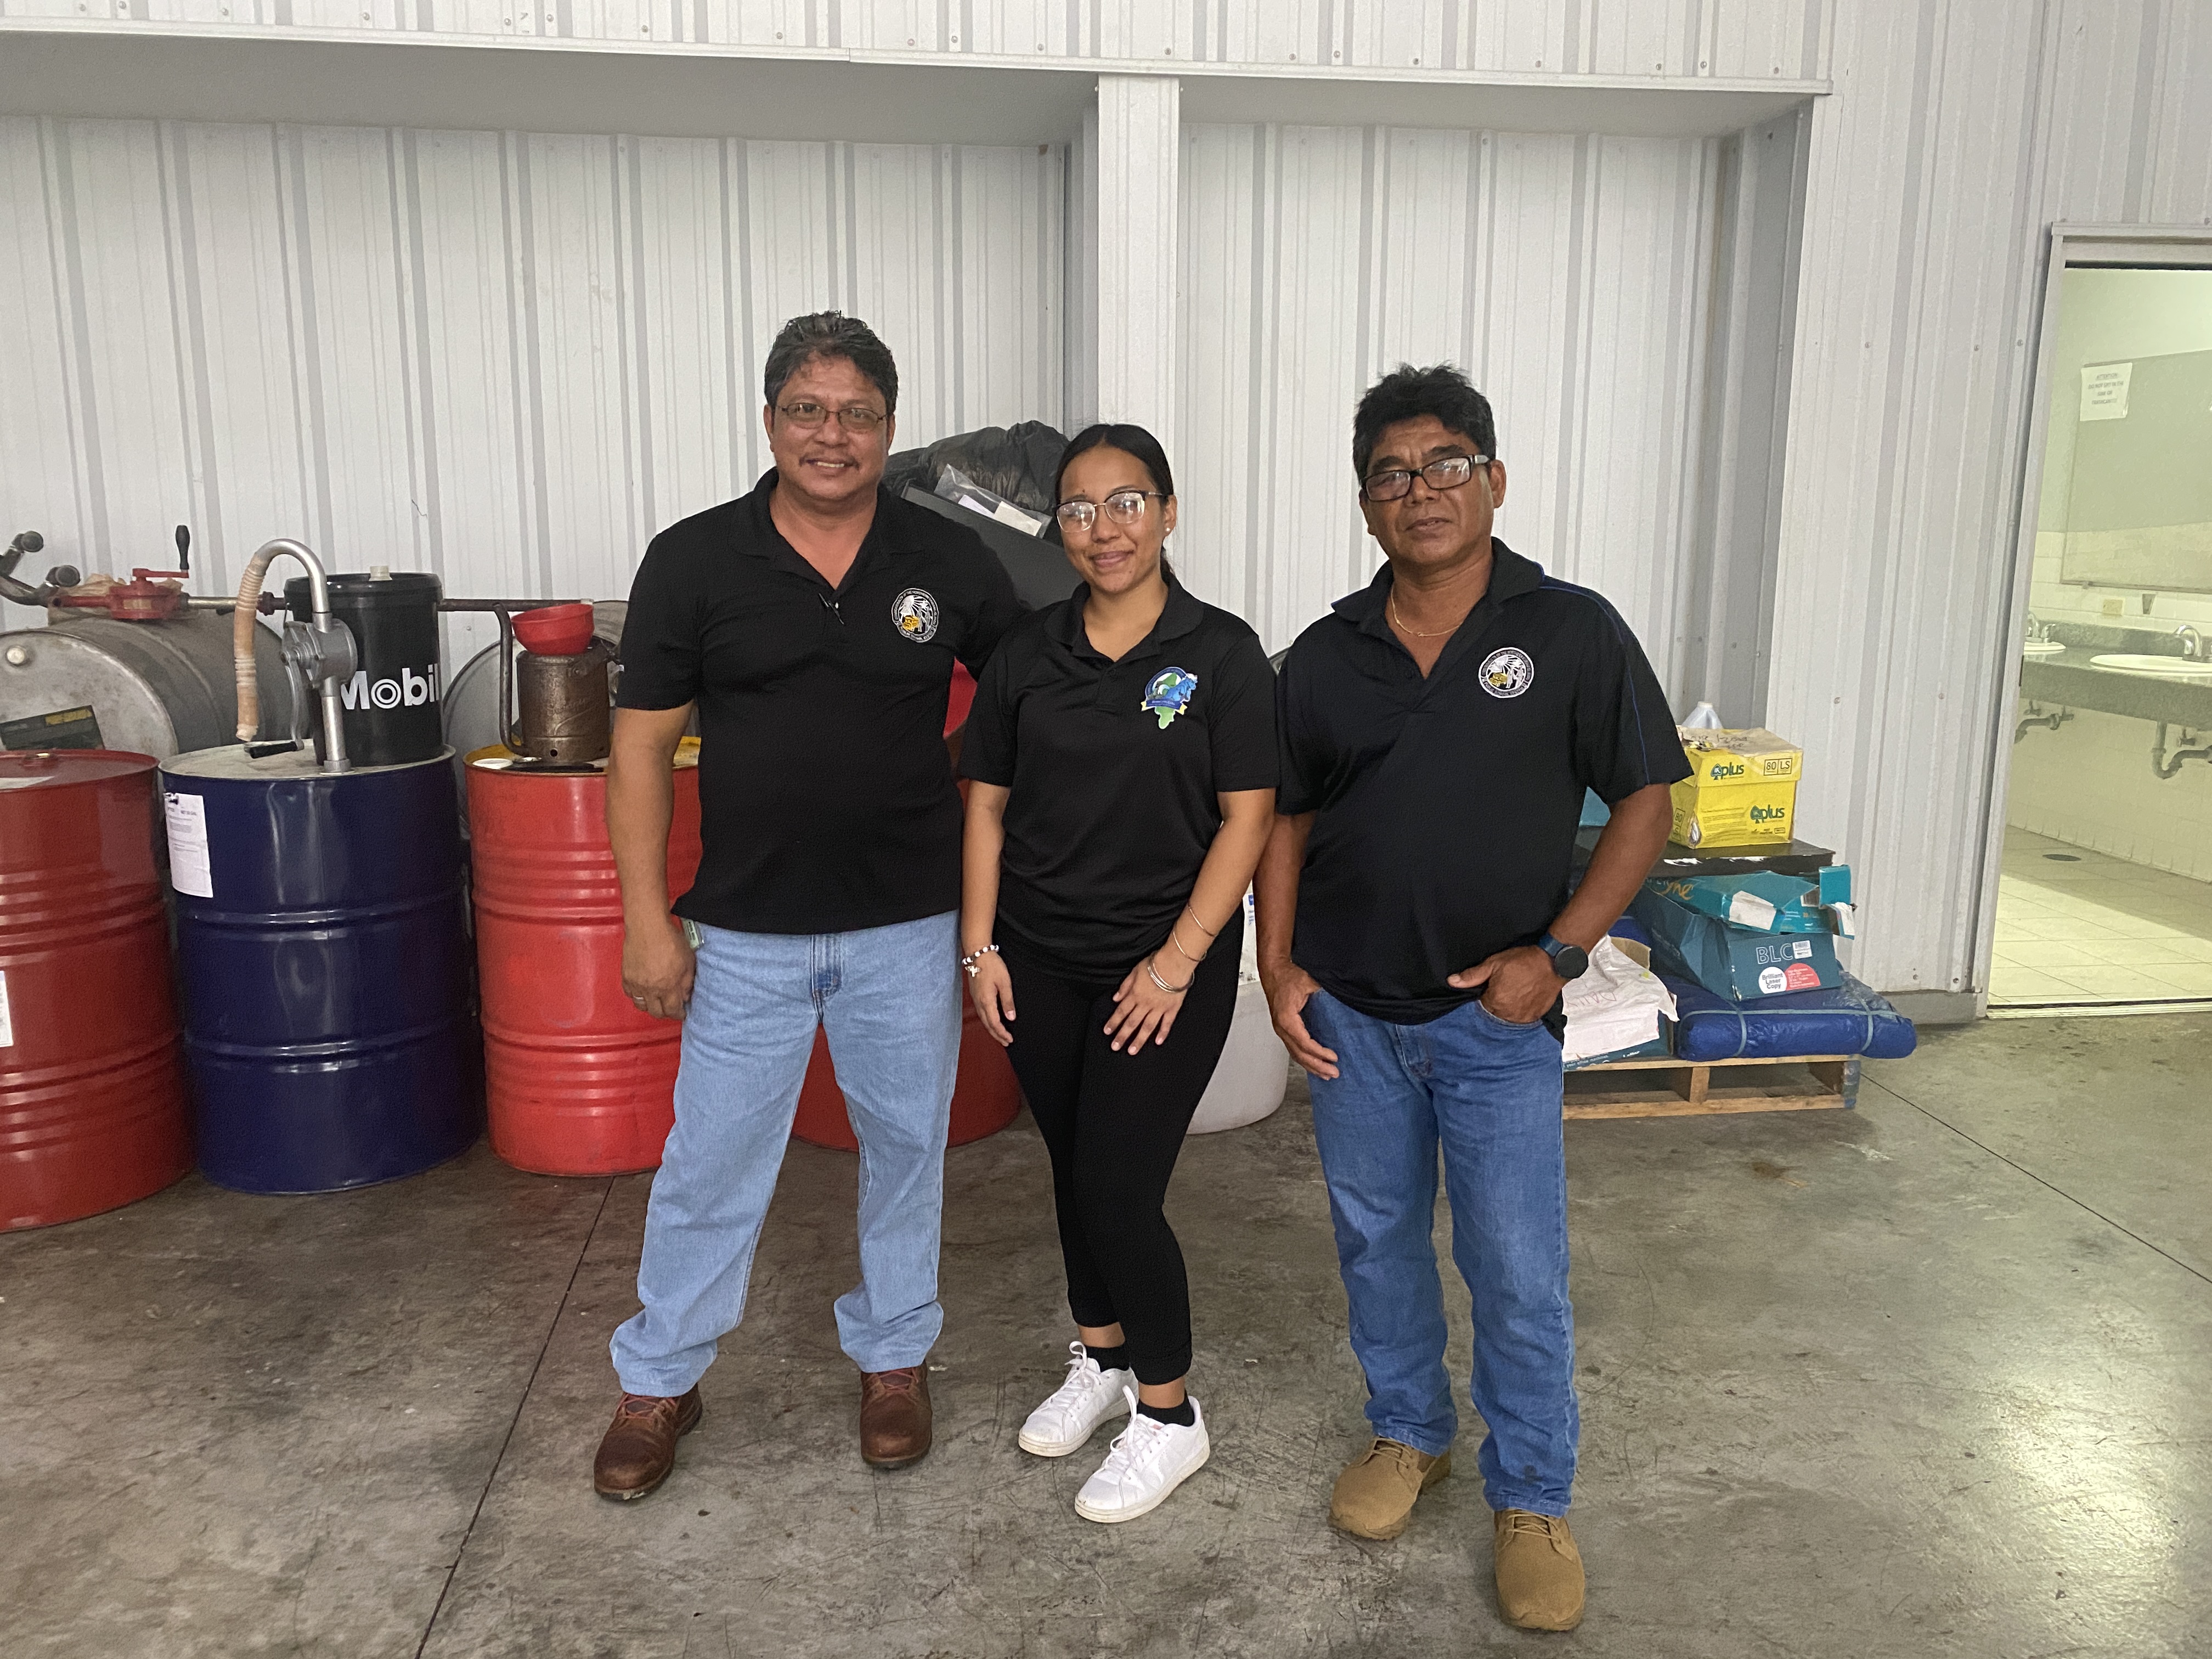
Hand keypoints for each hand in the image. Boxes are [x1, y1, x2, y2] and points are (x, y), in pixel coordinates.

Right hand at [622, 913, 695, 1019]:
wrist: (647, 927)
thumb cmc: (669, 939)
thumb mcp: (688, 961)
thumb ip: (687, 982)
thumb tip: (686, 996)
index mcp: (668, 986)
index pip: (673, 1010)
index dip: (678, 1014)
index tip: (681, 1013)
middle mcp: (651, 989)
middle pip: (656, 1012)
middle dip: (665, 1013)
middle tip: (670, 1009)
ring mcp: (637, 984)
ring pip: (641, 1006)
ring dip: (650, 1006)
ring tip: (657, 1001)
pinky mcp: (627, 977)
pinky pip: (630, 994)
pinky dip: (637, 996)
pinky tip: (643, 991)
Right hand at [967, 951, 1015, 1045]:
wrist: (978, 953)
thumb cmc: (992, 965)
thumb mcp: (1004, 982)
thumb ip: (1007, 1001)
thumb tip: (1011, 1017)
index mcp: (986, 1001)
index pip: (994, 1023)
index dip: (1002, 1033)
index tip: (1009, 1039)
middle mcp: (979, 1002)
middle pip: (987, 1024)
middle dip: (997, 1035)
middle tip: (1006, 1042)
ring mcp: (975, 999)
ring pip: (983, 1020)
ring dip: (992, 1029)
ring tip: (1000, 1035)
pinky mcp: (975, 995)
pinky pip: (981, 1013)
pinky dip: (987, 1021)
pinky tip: (992, 1021)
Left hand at [1104, 955, 1186, 1053]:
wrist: (1174, 964)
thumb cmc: (1155, 964)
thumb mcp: (1135, 972)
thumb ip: (1125, 986)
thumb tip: (1116, 998)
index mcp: (1135, 995)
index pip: (1121, 1012)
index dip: (1113, 1022)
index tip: (1107, 1032)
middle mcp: (1145, 1004)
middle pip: (1132, 1023)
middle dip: (1122, 1036)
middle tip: (1115, 1047)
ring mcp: (1159, 1008)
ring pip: (1147, 1027)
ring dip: (1139, 1040)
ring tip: (1132, 1050)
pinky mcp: (1172, 1008)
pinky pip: (1167, 1023)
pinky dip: (1163, 1033)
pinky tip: (1158, 1042)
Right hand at [1260, 960, 1338, 1079]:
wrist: (1273, 972)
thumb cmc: (1287, 976)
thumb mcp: (1308, 982)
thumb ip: (1324, 993)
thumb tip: (1343, 998)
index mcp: (1287, 1018)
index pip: (1304, 1043)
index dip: (1319, 1052)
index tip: (1333, 1057)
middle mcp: (1282, 1027)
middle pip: (1299, 1054)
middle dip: (1317, 1066)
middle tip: (1333, 1073)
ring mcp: (1281, 1030)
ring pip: (1295, 1054)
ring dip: (1311, 1066)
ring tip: (1325, 1074)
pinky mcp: (1284, 1029)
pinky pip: (1294, 1049)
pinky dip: (1305, 1059)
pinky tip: (1313, 1064)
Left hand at [1447, 945, 1559, 1024]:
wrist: (1553, 962)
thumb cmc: (1525, 961)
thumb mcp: (1494, 963)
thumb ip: (1472, 976)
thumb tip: (1453, 981)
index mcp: (1495, 1001)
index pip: (1480, 1007)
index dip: (1483, 997)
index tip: (1489, 989)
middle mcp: (1508, 1013)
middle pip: (1493, 1014)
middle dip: (1494, 1004)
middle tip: (1504, 988)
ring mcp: (1522, 1017)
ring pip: (1506, 1018)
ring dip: (1507, 1009)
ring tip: (1515, 993)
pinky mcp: (1534, 1017)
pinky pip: (1521, 1019)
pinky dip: (1519, 1011)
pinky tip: (1523, 999)